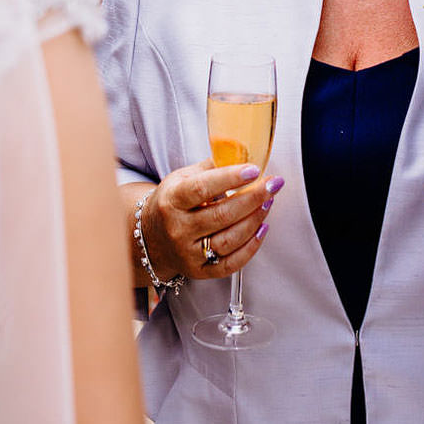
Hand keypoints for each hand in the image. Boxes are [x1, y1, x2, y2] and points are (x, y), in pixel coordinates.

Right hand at [141, 158, 282, 280]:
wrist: (151, 237)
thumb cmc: (172, 202)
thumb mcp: (182, 178)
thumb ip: (211, 166)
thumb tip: (242, 152)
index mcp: (172, 201)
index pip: (201, 189)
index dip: (230, 178)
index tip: (253, 170)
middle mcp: (178, 229)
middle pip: (221, 215)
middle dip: (253, 198)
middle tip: (273, 184)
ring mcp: (188, 253)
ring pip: (229, 240)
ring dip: (255, 220)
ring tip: (269, 202)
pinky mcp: (199, 271)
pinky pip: (231, 264)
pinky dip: (251, 247)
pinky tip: (262, 228)